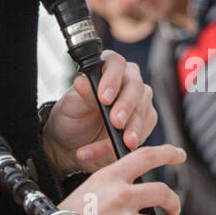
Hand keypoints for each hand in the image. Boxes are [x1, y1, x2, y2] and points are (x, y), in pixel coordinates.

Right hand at [0, 144, 187, 214]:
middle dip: (172, 200)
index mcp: (105, 179)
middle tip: (173, 206)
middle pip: (162, 190)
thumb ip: (105, 192)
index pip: (144, 157)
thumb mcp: (79, 197)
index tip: (177, 155)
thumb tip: (126, 196)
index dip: (166, 154)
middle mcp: (120, 196)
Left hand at [42, 50, 157, 176]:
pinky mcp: (144, 123)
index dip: (112, 79)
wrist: (71, 144)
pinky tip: (114, 150)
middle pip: (135, 87)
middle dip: (126, 106)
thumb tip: (82, 81)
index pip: (116, 64)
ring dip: (131, 129)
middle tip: (116, 122)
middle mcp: (127, 82)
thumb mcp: (71, 106)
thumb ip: (81, 93)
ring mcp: (138, 102)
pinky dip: (125, 144)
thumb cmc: (71, 118)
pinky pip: (141, 133)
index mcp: (107, 69)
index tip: (104, 98)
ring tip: (120, 142)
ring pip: (142, 111)